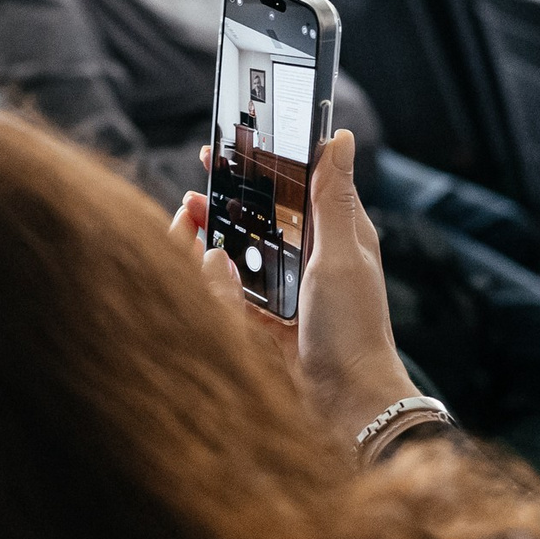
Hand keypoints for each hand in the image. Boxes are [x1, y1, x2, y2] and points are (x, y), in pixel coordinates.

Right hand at [170, 130, 418, 449]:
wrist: (347, 403)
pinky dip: (214, 284)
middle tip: (191, 197)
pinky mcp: (267, 320)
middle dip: (221, 205)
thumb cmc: (353, 327)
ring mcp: (287, 290)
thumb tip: (338, 136)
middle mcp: (310, 257)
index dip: (259, 165)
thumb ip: (332, 198)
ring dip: (207, 241)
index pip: (294, 184)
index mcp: (334, 234)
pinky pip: (230, 294)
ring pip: (237, 254)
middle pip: (257, 218)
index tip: (224, 150)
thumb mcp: (341, 254)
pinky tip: (207, 272)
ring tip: (186, 228)